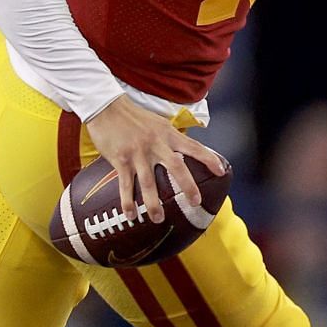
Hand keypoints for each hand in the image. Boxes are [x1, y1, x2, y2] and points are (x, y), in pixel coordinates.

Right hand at [82, 97, 227, 223]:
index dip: (209, 159)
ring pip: (149, 183)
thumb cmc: (132, 116)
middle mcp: (155, 144)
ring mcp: (137, 153)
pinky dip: (128, 202)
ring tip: (158, 219)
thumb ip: (168, 139)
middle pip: (176, 168)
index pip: (194, 147)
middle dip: (188, 187)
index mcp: (167, 134)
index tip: (221, 172)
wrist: (106, 108)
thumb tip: (181, 155)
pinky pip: (126, 185)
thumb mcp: (157, 124)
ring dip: (154, 204)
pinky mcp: (120, 160)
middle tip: (195, 203)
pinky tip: (131, 215)